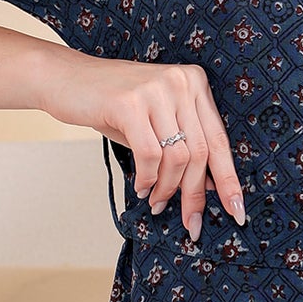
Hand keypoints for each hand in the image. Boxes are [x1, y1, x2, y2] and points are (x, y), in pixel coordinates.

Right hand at [40, 50, 244, 241]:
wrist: (65, 78)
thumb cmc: (111, 104)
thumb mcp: (155, 122)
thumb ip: (182, 147)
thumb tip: (207, 187)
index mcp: (195, 83)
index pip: (219, 139)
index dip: (229, 180)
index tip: (237, 212)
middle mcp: (181, 82)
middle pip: (200, 152)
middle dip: (195, 195)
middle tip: (191, 223)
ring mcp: (156, 90)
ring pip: (176, 158)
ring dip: (167, 189)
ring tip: (157, 202)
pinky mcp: (129, 102)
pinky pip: (150, 155)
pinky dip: (147, 179)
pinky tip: (141, 188)